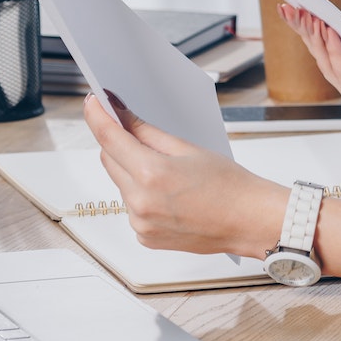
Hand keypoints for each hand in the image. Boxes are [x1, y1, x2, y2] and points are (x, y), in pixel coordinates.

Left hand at [82, 95, 284, 256]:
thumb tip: (122, 117)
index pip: (110, 139)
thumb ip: (147, 132)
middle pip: (110, 160)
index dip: (98, 117)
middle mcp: (140, 202)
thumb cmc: (229, 185)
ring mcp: (140, 224)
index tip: (92, 103)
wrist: (248, 220)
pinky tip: (169, 196)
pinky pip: (131, 207)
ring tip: (170, 175)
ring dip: (132, 171)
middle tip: (140, 135)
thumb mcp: (187, 149)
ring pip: (120, 184)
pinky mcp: (144, 237)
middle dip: (120, 144)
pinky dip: (141, 195)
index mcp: (152, 174)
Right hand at [277, 5, 340, 120]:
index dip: (305, 23)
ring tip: (308, 18)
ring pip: (327, 62)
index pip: (324, 38)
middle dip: (304, 29)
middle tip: (290, 10)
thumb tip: (327, 22)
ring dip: (316, 38)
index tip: (288, 6)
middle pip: (319, 50)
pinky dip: (334, 53)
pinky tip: (329, 35)